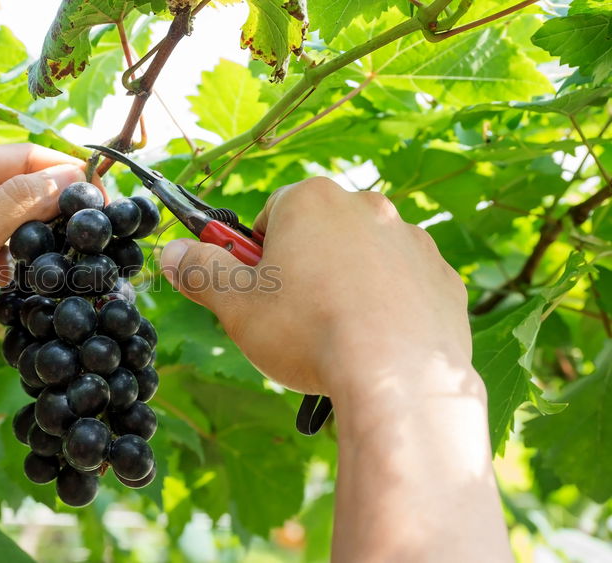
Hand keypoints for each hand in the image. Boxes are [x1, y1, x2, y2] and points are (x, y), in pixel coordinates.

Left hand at [0, 144, 84, 385]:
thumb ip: (20, 202)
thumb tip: (70, 177)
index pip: (21, 156)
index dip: (63, 172)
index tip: (102, 196)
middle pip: (19, 188)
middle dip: (54, 208)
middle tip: (93, 234)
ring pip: (11, 224)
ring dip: (36, 240)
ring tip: (67, 260)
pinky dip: (16, 264)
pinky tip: (30, 282)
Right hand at [158, 177, 472, 399]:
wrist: (400, 378)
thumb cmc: (310, 333)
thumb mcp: (235, 305)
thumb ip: (200, 270)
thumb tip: (171, 253)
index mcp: (311, 201)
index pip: (270, 212)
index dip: (255, 253)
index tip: (254, 289)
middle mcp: (367, 207)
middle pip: (319, 232)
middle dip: (301, 266)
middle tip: (290, 317)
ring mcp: (411, 242)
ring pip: (363, 258)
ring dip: (345, 285)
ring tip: (335, 336)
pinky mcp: (443, 278)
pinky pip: (403, 286)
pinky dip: (387, 307)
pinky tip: (374, 344)